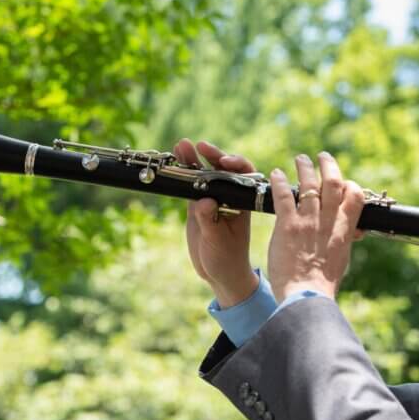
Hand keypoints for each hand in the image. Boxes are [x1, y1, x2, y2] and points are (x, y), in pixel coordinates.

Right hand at [177, 139, 258, 307]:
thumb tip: (204, 202)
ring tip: (180, 146)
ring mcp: (212, 198)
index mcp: (242, 202)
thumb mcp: (218, 242)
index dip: (236, 164)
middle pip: (223, 168)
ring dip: (193, 158)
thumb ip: (210, 222)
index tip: (225, 162)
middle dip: (212, 155)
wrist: (219, 273)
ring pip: (204, 173)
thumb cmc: (226, 259)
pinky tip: (174, 161)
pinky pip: (190, 184)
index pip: (245, 175)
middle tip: (200, 146)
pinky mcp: (197, 204)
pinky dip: (182, 172)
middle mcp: (229, 196)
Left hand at [267, 152, 365, 302]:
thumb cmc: (323, 285)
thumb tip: (351, 234)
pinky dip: (280, 182)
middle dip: (328, 166)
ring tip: (300, 159)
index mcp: (344, 231)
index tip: (342, 182)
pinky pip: (284, 196)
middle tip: (321, 157)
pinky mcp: (287, 226)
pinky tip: (276, 174)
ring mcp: (307, 222)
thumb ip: (344, 241)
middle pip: (332, 183)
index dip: (349, 185)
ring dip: (304, 168)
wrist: (306, 296)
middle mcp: (327, 222)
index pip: (355, 196)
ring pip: (308, 184)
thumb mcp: (341, 260)